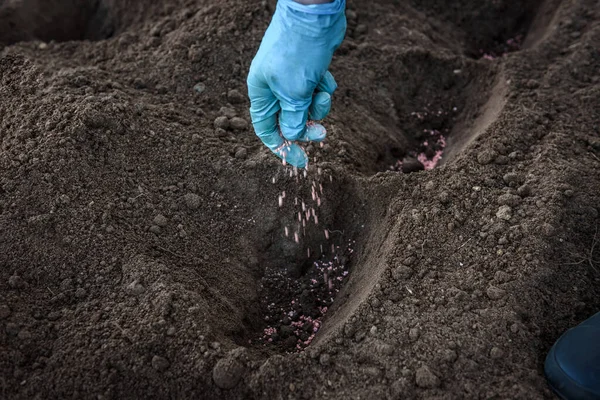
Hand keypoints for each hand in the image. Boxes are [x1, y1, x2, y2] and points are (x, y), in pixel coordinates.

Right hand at [247, 0, 345, 167]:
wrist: (314, 13)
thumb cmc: (297, 52)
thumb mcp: (294, 93)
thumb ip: (293, 118)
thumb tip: (292, 136)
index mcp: (261, 92)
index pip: (266, 129)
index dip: (282, 147)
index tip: (301, 162)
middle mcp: (274, 86)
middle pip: (289, 120)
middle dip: (307, 126)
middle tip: (323, 134)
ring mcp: (291, 76)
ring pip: (307, 105)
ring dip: (319, 104)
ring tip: (324, 90)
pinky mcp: (308, 68)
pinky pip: (317, 89)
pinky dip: (324, 87)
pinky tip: (326, 75)